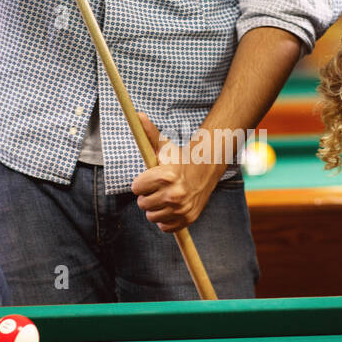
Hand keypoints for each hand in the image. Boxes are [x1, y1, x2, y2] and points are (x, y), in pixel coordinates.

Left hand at [130, 113, 221, 232]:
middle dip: (147, 195)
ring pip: (151, 217)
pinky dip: (165, 220)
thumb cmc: (179, 159)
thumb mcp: (164, 147)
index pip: (136, 188)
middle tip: (158, 187)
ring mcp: (181, 209)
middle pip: (142, 204)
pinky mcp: (187, 220)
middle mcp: (174, 194)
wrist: (205, 172)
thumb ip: (148, 133)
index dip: (141, 182)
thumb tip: (137, 115)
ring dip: (155, 208)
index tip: (150, 178)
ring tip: (165, 196)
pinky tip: (172, 207)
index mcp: (166, 176)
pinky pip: (164, 227)